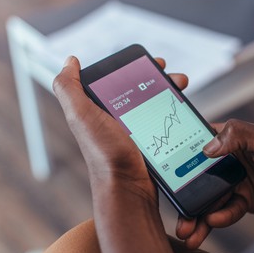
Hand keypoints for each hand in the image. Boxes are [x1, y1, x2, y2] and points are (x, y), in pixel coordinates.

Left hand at [53, 56, 192, 252]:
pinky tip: (184, 113)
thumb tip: (69, 62)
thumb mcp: (81, 117)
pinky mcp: (149, 147)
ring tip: (183, 89)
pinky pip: (164, 124)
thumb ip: (69, 88)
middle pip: (140, 90)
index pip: (117, 80)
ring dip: (171, 94)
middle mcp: (114, 121)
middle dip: (160, 79)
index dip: (135, 67)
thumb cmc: (105, 155)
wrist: (128, 190)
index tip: (154, 62)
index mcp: (97, 110)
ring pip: (155, 105)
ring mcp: (133, 134)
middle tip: (177, 78)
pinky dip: (175, 115)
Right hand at [176, 120, 253, 247]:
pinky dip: (219, 219)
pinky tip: (215, 224)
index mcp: (230, 139)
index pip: (196, 144)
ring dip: (197, 216)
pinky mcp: (244, 201)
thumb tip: (208, 147)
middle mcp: (227, 160)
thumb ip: (239, 137)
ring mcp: (234, 182)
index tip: (159, 172)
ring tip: (187, 233)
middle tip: (175, 215)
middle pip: (197, 178)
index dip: (176, 156)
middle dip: (184, 197)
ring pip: (208, 199)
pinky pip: (226, 211)